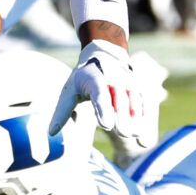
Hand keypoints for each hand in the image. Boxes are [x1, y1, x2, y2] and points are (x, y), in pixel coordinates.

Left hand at [55, 40, 158, 161]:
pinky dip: (144, 120)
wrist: (104, 54)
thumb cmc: (84, 77)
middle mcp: (114, 78)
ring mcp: (128, 83)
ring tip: (133, 135)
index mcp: (94, 77)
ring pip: (134, 101)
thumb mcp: (70, 89)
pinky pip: (143, 104)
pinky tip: (143, 140)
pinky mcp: (137, 89)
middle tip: (122, 133)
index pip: (100, 93)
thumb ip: (62, 111)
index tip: (106, 125)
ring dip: (135, 119)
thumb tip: (51, 133)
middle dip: (122, 116)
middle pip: (120, 100)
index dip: (104, 109)